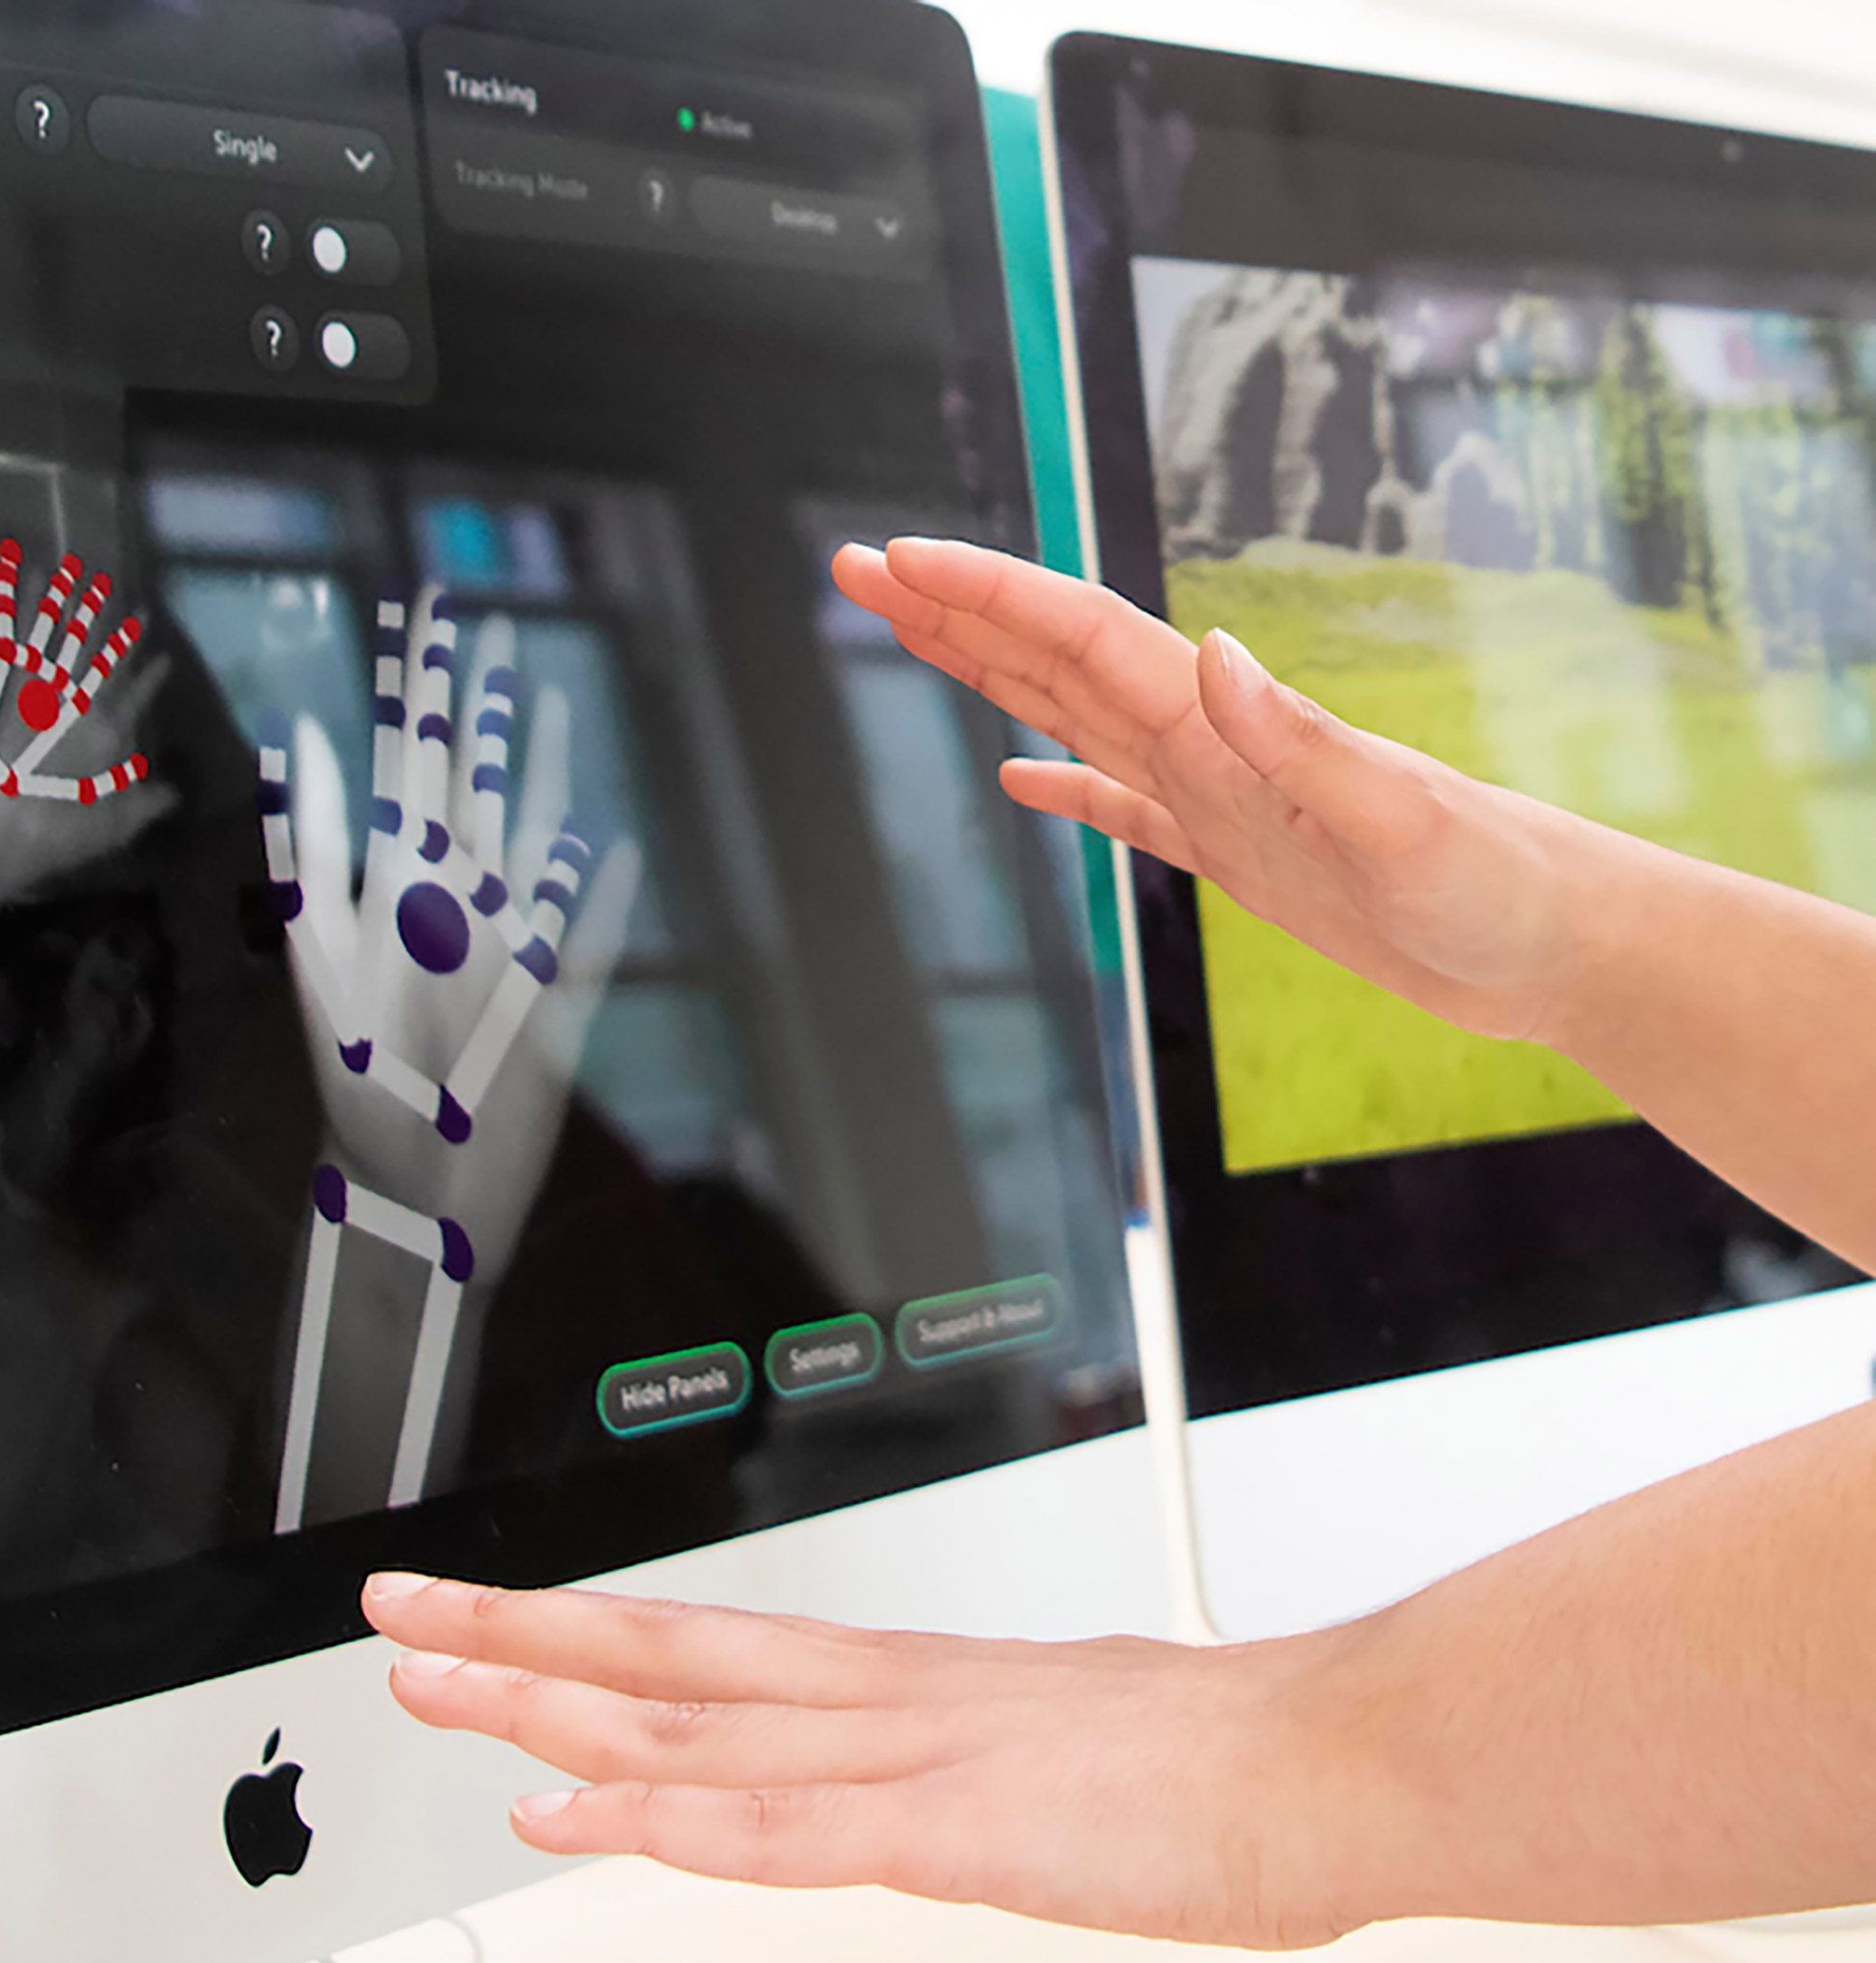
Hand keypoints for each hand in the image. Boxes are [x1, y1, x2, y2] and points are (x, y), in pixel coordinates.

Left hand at [284, 591, 639, 1277]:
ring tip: (548, 701)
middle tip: (486, 624)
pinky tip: (617, 850)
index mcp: (403, 885)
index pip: (410, 760)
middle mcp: (457, 903)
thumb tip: (302, 737)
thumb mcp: (328, 966)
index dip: (416, 685)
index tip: (422, 610)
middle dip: (475, 704)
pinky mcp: (555, 1004)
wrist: (416, 1198)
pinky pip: (585, 932)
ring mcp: (509, 948)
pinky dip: (602, 892)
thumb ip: (319, 854)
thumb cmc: (366, 1095)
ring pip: (529, 833)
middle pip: (471, 780)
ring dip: (539, 769)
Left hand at [363, 1575, 1383, 1951]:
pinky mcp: (961, 1831)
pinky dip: (668, 1822)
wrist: (1335, 1756)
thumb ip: (962, 1762)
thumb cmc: (1223, 1758)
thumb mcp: (1062, 1741)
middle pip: (671, 1659)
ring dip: (557, 1711)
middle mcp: (889, 1696)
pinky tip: (579, 1819)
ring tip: (443, 1697)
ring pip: (698, 1725)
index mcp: (910, 1679)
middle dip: (525, 1641)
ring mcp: (915, 1755)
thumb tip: (909, 1781)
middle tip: (406, 1620)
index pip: (714, 1647)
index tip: (498, 1624)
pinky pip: (786, 1830)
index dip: (591, 1635)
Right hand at [833, 538, 1651, 1048]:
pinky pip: (1123, 810)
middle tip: (861, 569)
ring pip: (1074, 716)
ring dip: (991, 672)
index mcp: (1229, 727)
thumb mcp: (1402, 822)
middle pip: (1054, 657)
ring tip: (914, 633)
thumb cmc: (1501, 886)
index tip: (898, 561)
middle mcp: (1210, 745)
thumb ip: (1305, 744)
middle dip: (955, 609)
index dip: (985, 596)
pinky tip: (1021, 780)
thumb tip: (1214, 656)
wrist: (1556, 946)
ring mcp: (1219, 797)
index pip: (1082, 640)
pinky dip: (1065, 786)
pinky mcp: (1239, 856)